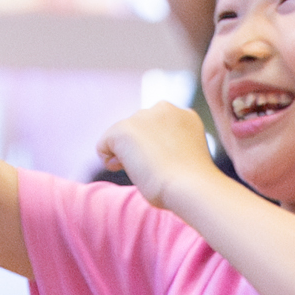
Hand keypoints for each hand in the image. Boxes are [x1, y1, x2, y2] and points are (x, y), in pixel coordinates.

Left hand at [97, 102, 221, 213]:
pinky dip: (107, 159)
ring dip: (125, 153)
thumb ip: (171, 147)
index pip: (159, 127)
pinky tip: (121, 170)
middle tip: (148, 170)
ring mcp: (142, 116)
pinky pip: (103, 145)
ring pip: (122, 136)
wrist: (188, 186)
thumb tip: (146, 155)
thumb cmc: (191, 184)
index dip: (155, 147)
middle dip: (138, 147)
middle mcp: (164, 109)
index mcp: (184, 115)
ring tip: (139, 171)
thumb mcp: (186, 156)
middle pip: (139, 128)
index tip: (161, 165)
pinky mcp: (122, 129)